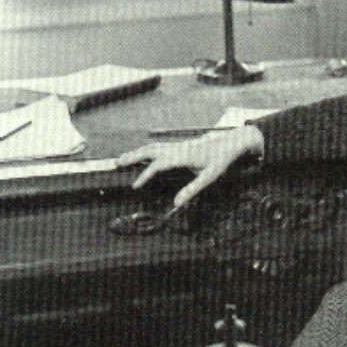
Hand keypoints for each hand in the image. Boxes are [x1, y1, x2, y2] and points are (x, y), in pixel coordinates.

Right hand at [116, 125, 263, 207]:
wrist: (230, 143)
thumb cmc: (220, 160)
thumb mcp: (209, 177)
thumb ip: (192, 190)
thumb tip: (176, 203)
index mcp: (182, 156)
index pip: (158, 165)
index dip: (144, 175)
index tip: (135, 186)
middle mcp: (177, 148)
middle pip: (149, 151)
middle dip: (132, 157)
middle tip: (116, 163)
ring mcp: (177, 145)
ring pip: (152, 147)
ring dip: (136, 152)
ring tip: (122, 159)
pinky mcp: (179, 146)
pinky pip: (158, 147)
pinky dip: (146, 151)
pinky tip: (141, 155)